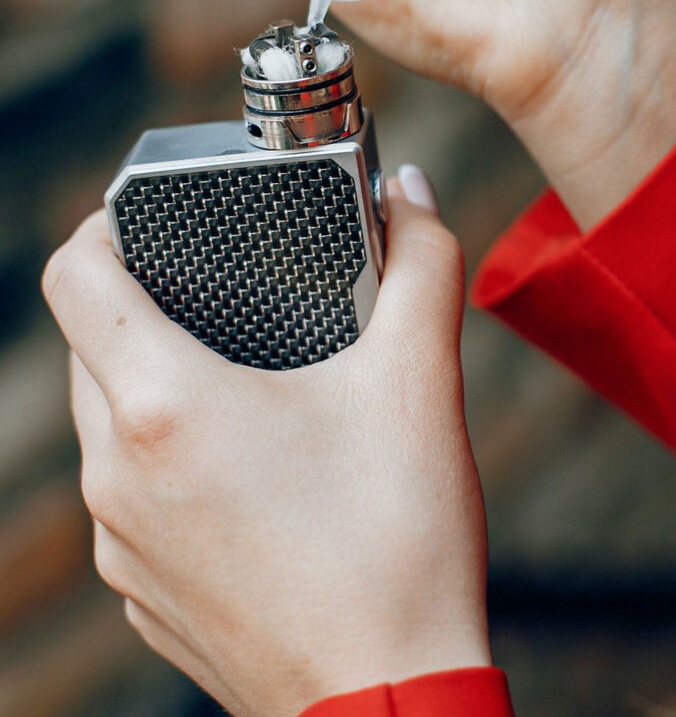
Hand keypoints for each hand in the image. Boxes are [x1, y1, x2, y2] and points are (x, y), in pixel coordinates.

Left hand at [43, 179, 490, 716]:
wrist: (389, 704)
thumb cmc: (398, 547)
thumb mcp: (419, 385)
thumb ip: (421, 266)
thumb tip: (410, 193)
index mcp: (166, 405)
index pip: (72, 278)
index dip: (99, 229)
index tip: (139, 219)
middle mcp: (117, 474)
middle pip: (89, 348)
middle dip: (140, 306)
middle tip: (215, 295)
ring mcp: (119, 542)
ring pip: (103, 426)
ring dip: (151, 386)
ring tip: (236, 380)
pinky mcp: (140, 590)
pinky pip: (126, 496)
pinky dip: (163, 461)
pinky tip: (240, 472)